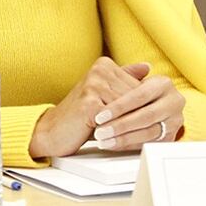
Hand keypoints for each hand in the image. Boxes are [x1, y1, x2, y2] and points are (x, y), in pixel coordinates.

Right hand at [29, 57, 145, 158]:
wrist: (51, 131)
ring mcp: (93, 85)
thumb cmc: (80, 116)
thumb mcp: (104, 93)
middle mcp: (99, 70)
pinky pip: (116, 120)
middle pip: (135, 97)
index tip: (154, 118)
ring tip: (141, 137)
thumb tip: (147, 67)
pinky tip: (127, 140)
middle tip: (151, 130)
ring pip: (128, 109)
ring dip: (135, 125)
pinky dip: (122, 132)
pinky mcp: (89, 103)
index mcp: (104, 65)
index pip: (139, 86)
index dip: (146, 106)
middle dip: (143, 116)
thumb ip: (124, 78)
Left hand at [89, 61, 184, 151]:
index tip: (99, 116)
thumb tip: (122, 69)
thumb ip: (124, 76)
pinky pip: (149, 143)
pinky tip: (114, 145)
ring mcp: (175, 121)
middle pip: (146, 116)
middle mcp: (174, 101)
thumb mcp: (131, 81)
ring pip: (148, 132)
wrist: (153, 107)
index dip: (119, 107)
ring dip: (123, 139)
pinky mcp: (171, 137)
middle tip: (100, 132)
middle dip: (120, 125)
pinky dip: (129, 146)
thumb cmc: (135, 94)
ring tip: (104, 141)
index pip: (140, 96)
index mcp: (164, 84)